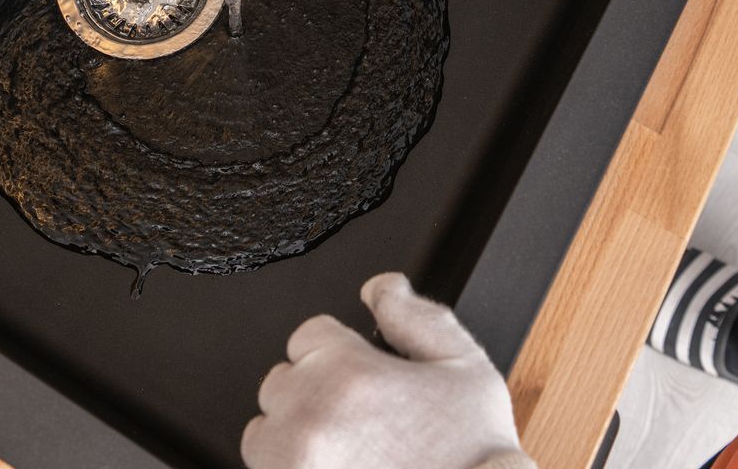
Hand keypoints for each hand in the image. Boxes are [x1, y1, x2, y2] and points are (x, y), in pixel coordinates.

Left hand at [241, 272, 532, 468]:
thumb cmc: (474, 456)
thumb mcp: (465, 368)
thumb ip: (416, 317)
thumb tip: (382, 287)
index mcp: (347, 373)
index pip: (309, 334)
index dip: (342, 354)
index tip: (363, 380)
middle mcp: (309, 416)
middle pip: (282, 380)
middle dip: (315, 391)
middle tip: (361, 420)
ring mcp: (292, 463)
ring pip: (264, 431)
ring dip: (293, 434)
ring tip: (344, 451)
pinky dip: (292, 468)